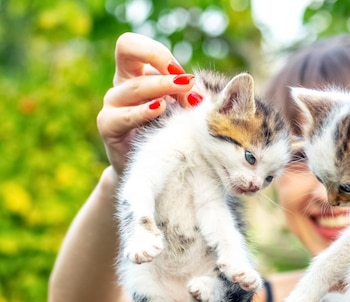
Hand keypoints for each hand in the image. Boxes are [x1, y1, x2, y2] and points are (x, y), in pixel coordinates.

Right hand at [96, 32, 202, 175]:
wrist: (149, 165)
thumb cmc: (165, 130)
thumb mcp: (178, 107)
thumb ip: (185, 95)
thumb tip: (198, 92)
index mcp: (134, 72)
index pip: (133, 44)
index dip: (156, 52)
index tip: (180, 72)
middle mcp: (120, 83)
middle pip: (127, 50)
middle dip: (160, 61)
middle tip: (187, 81)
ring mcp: (112, 104)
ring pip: (134, 86)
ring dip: (163, 88)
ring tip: (185, 97)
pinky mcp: (108, 126)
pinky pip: (125, 115)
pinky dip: (144, 111)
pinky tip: (160, 109)